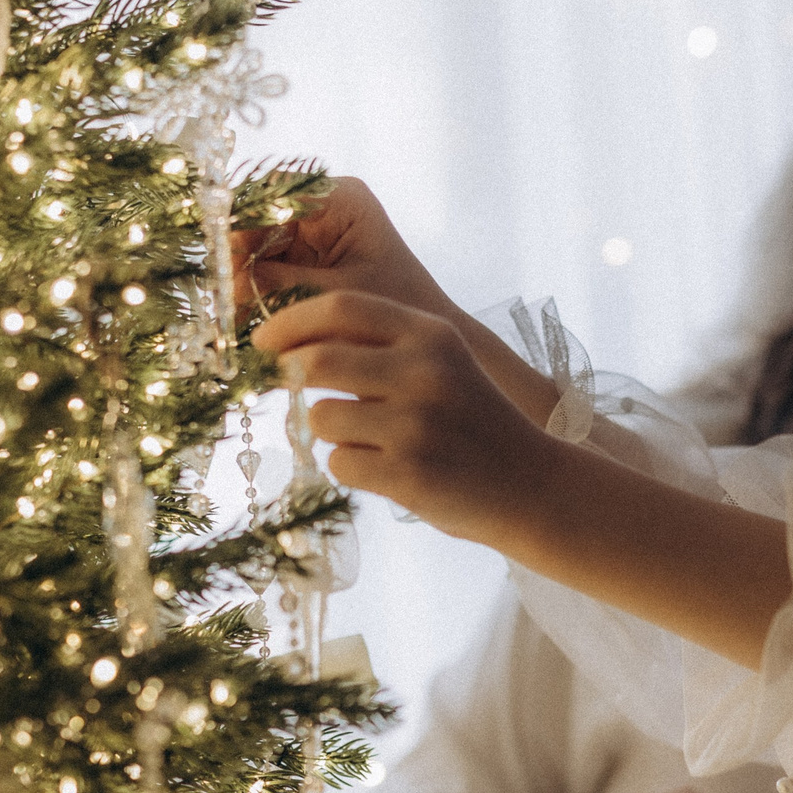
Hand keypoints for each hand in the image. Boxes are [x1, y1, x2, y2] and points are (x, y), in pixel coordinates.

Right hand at [235, 178, 460, 322]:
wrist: (423, 340)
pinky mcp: (306, 259)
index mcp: (339, 198)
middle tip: (226, 297)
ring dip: (244, 279)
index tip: (226, 256)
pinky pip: (269, 267)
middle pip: (261, 219)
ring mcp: (312, 232)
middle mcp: (322, 207)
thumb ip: (284, 285)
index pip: (276, 191)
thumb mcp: (338, 295)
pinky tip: (244, 317)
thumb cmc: (397, 308)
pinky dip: (256, 292)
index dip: (243, 218)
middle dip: (239, 257)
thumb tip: (231, 284)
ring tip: (233, 315)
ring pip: (259, 246)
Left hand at [254, 290, 557, 542]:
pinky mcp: (408, 473)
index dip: (291, 321)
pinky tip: (388, 470)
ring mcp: (415, 424)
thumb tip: (290, 346)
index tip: (263, 339)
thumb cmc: (470, 420)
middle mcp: (423, 372)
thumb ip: (379, 345)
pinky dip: (351, 469)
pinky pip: (339, 463)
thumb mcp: (441, 362)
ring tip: (368, 440)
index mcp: (431, 334)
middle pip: (315, 361)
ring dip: (329, 430)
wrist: (530, 485)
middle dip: (289, 375)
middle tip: (285, 387)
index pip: (340, 308)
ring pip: (320, 417)